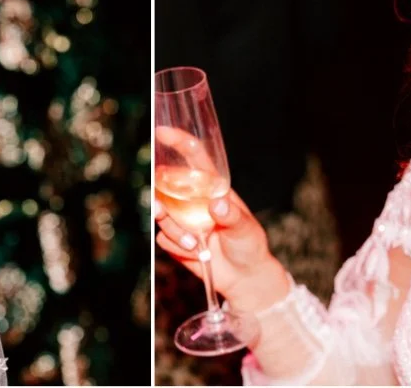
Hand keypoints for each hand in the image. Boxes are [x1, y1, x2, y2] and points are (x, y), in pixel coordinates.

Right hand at [152, 126, 289, 313]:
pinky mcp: (176, 239)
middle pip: (167, 184)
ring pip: (162, 213)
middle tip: (161, 207)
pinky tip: (195, 253)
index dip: (178, 141)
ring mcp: (183, 218)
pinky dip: (176, 245)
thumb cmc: (249, 245)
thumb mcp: (246, 229)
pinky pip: (164, 237)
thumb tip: (217, 204)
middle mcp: (194, 199)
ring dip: (174, 228)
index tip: (163, 132)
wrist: (243, 278)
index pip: (194, 157)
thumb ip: (232, 216)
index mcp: (213, 187)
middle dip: (161, 193)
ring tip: (193, 243)